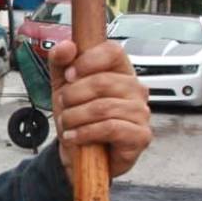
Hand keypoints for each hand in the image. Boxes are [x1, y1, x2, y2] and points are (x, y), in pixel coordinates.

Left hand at [47, 39, 151, 179]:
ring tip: (68, 124)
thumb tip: (66, 46)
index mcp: (120, 71)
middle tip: (64, 106)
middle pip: (103, 81)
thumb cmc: (77, 117)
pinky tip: (74, 137)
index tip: (69, 76)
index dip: (87, 61)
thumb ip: (60, 62)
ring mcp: (141, 113)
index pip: (112, 51)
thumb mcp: (62, 86)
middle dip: (73, 95)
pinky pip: (110, 128)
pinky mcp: (141, 136)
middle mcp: (135, 89)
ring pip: (103, 107)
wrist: (77, 154)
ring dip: (76, 117)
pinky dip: (85, 132)